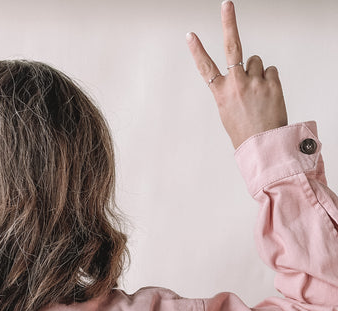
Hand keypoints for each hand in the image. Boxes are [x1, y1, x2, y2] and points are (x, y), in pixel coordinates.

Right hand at [186, 1, 287, 148]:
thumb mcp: (229, 112)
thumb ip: (234, 88)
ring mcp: (254, 81)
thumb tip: (247, 69)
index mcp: (221, 93)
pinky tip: (268, 95)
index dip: (197, 50)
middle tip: (226, 5)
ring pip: (256, 62)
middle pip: (232, 46)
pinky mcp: (271, 82)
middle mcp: (236, 84)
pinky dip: (270, 80)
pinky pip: (271, 71)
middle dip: (228, 22)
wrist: (263, 145)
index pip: (205, 67)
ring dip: (257, 72)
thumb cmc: (245, 132)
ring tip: (258, 92)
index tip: (190, 35)